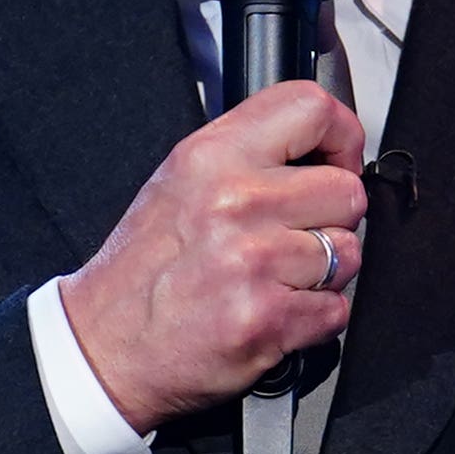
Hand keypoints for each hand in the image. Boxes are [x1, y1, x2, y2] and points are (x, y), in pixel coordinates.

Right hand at [54, 79, 368, 430]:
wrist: (106, 345)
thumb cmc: (144, 270)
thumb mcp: (181, 181)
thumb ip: (248, 157)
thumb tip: (320, 151)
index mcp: (212, 157)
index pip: (311, 108)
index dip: (342, 135)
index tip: (338, 160)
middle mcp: (234, 201)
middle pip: (346, 192)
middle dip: (332, 220)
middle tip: (293, 238)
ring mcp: (253, 261)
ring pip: (348, 254)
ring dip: (324, 274)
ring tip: (276, 280)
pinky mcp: (267, 318)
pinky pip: (336, 309)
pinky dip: (314, 319)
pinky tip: (273, 312)